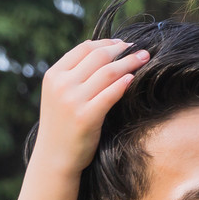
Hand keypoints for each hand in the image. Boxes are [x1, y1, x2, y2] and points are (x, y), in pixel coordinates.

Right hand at [32, 39, 149, 174]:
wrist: (55, 157)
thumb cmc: (63, 125)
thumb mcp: (59, 95)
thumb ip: (74, 76)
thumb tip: (100, 52)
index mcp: (54, 75)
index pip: (84, 49)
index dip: (106, 42)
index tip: (122, 44)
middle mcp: (62, 84)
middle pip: (98, 56)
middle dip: (122, 50)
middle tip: (140, 49)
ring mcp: (73, 100)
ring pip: (107, 72)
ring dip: (129, 63)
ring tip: (144, 58)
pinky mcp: (86, 117)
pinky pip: (110, 94)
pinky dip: (123, 83)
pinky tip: (134, 78)